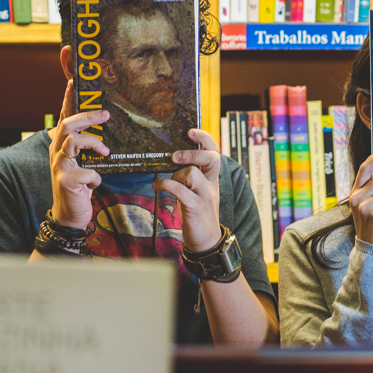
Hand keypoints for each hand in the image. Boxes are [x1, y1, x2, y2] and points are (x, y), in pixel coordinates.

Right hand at [49, 80, 110, 229]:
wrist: (69, 217)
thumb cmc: (78, 188)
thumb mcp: (82, 163)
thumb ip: (86, 148)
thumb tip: (103, 129)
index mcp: (60, 146)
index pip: (63, 117)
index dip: (66, 99)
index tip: (72, 81)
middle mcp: (56, 153)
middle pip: (67, 124)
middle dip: (87, 116)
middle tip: (105, 115)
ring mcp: (59, 166)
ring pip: (74, 141)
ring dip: (94, 145)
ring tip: (105, 153)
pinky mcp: (66, 180)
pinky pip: (88, 171)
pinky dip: (96, 178)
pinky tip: (93, 185)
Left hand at [153, 129, 221, 252]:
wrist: (207, 241)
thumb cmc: (198, 212)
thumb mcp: (198, 191)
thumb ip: (191, 175)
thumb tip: (172, 159)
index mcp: (212, 177)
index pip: (215, 151)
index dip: (204, 139)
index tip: (190, 131)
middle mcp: (212, 183)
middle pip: (211, 158)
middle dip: (192, 152)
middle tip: (175, 156)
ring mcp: (205, 195)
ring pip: (192, 173)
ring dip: (175, 174)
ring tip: (166, 180)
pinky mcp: (196, 207)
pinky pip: (180, 190)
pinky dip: (165, 185)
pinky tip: (157, 187)